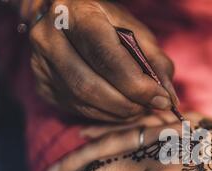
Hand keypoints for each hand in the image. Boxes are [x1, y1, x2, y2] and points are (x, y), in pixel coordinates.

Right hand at [29, 0, 176, 121]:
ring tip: (139, 107)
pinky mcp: (42, 86)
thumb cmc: (103, 21)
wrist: (58, 16)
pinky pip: (77, 109)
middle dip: (128, 103)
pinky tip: (120, 108)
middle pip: (91, 85)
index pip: (106, 57)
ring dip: (118, 112)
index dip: (136, 84)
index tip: (161, 99)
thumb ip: (154, 60)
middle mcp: (50, 39)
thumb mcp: (132, 29)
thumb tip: (169, 97)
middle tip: (151, 106)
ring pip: (83, 102)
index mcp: (75, 15)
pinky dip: (105, 115)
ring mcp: (41, 65)